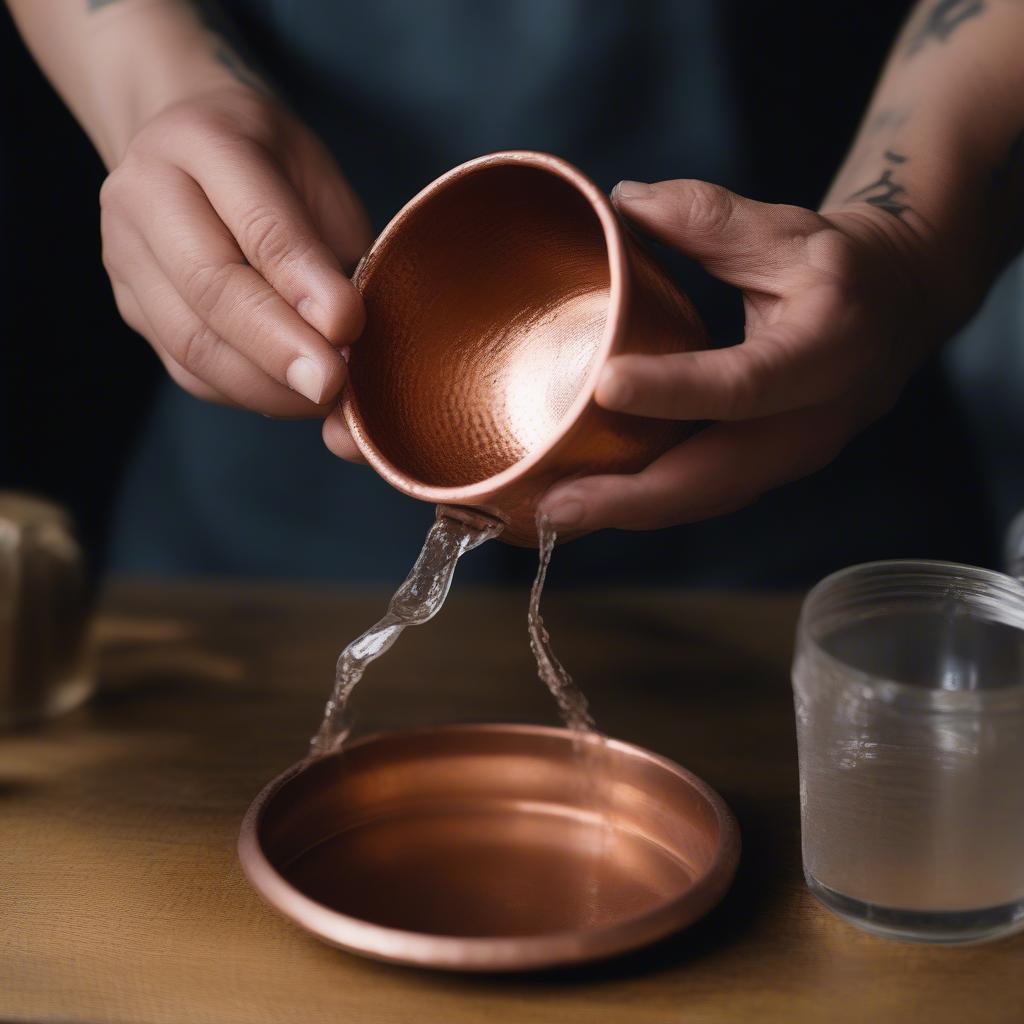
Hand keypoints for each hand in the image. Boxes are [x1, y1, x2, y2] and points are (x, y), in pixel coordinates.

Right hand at [101, 85, 371, 429]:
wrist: (185, 144)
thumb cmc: (272, 165)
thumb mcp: (318, 179)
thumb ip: (332, 250)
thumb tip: (349, 339)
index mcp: (202, 140)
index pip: (257, 224)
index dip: (304, 284)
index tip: (348, 327)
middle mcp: (145, 194)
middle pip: (210, 290)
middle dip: (280, 348)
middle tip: (333, 384)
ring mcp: (125, 256)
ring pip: (192, 343)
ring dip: (267, 385)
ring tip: (325, 397)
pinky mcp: (131, 309)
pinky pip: (188, 370)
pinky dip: (247, 393)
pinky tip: (291, 396)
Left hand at [540, 178, 945, 531]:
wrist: (897, 312)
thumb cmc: (841, 268)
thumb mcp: (788, 229)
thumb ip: (709, 218)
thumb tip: (624, 201)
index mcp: (825, 352)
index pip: (744, 382)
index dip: (675, 390)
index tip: (605, 386)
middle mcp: (811, 424)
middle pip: (717, 477)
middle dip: (633, 499)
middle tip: (558, 506)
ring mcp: (789, 458)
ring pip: (703, 500)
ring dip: (628, 514)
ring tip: (557, 516)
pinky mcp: (764, 469)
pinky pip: (700, 496)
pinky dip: (642, 506)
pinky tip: (587, 506)